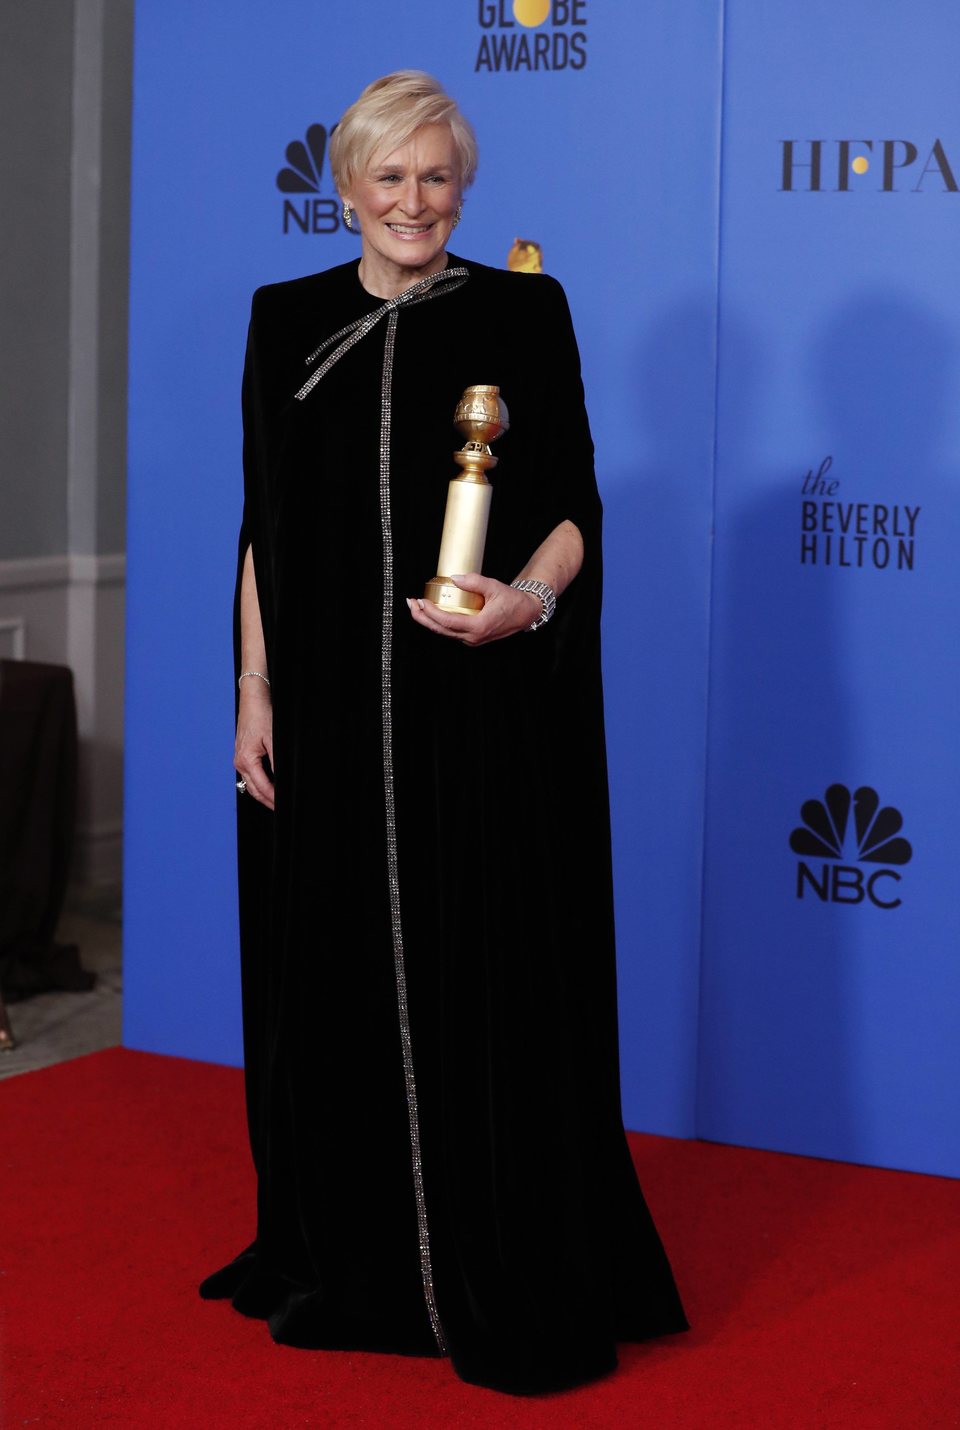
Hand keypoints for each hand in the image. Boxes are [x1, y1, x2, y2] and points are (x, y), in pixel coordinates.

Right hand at [234, 683, 274, 809]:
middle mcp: (239, 762)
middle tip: (281, 808)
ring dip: (263, 794)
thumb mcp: (274, 739)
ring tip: (276, 801)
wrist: (253, 700)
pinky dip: (259, 784)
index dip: (274, 798)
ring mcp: (239, 759)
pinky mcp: (242, 754)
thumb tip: (282, 779)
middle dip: (268, 801)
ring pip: (251, 784)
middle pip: (254, 790)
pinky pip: (250, 775)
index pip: (262, 787)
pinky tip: (269, 786)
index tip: (283, 805)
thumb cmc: (261, 716)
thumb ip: (277, 762)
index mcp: (246, 760)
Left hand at [406, 573, 540, 646]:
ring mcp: (472, 639)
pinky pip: (451, 632)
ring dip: (429, 621)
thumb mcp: (495, 587)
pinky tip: (431, 612)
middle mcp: (473, 637)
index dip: (431, 613)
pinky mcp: (472, 637)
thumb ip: (475, 582)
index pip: (448, 622)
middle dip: (422, 618)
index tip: (421, 601)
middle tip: (411, 605)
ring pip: (444, 633)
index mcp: (479, 627)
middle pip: (441, 630)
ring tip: (416, 608)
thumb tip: (455, 578)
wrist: (526, 613)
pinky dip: (439, 623)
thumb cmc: (512, 601)